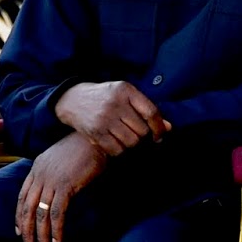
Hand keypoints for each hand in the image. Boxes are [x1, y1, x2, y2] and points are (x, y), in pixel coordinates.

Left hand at [15, 132, 106, 241]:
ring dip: (41, 237)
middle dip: (27, 233)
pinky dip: (56, 230)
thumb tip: (55, 188)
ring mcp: (51, 181)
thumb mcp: (62, 159)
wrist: (96, 136)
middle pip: (27, 209)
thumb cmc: (85, 146)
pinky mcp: (65, 186)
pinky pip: (57, 213)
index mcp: (37, 168)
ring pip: (40, 215)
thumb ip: (54, 173)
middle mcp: (40, 175)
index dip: (20, 216)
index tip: (20, 231)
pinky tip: (58, 241)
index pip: (22, 197)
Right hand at [54, 80, 168, 156]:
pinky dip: (120, 150)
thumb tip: (169, 128)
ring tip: (126, 137)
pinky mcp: (94, 132)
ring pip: (131, 142)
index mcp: (126, 91)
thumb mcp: (126, 94)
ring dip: (132, 143)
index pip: (151, 112)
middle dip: (143, 135)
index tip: (160, 135)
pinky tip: (117, 143)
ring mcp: (104, 119)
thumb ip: (147, 109)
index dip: (159, 127)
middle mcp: (115, 104)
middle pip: (142, 130)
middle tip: (136, 133)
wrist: (72, 99)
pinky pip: (116, 150)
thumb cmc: (105, 97)